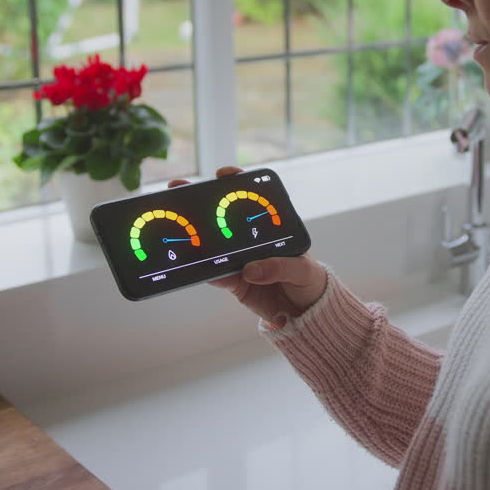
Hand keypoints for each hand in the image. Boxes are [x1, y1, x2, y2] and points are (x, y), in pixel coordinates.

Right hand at [168, 166, 327, 328]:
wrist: (304, 314)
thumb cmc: (310, 282)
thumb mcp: (303, 270)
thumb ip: (280, 266)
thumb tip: (251, 269)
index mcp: (272, 228)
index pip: (254, 200)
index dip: (237, 184)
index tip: (224, 175)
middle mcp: (253, 240)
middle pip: (225, 218)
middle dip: (203, 203)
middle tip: (181, 190)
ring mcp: (241, 259)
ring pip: (214, 243)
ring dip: (197, 234)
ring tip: (179, 224)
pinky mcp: (234, 282)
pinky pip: (215, 274)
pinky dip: (203, 270)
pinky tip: (192, 263)